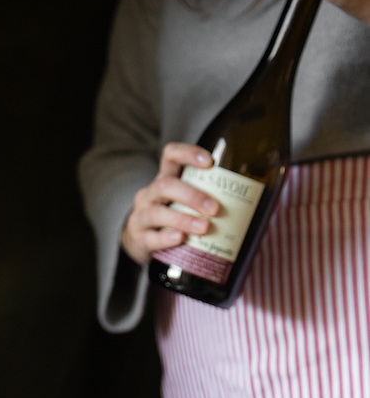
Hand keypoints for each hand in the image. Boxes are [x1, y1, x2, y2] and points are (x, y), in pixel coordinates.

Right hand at [120, 143, 218, 266]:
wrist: (141, 243)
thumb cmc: (172, 220)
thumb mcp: (184, 204)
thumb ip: (207, 199)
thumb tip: (258, 202)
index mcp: (164, 180)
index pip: (171, 155)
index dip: (188, 154)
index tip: (210, 162)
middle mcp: (150, 195)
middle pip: (165, 185)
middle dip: (192, 195)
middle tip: (215, 208)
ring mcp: (141, 217)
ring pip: (157, 212)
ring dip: (183, 219)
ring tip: (204, 228)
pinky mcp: (139, 239)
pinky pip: (150, 237)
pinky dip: (166, 238)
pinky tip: (180, 239)